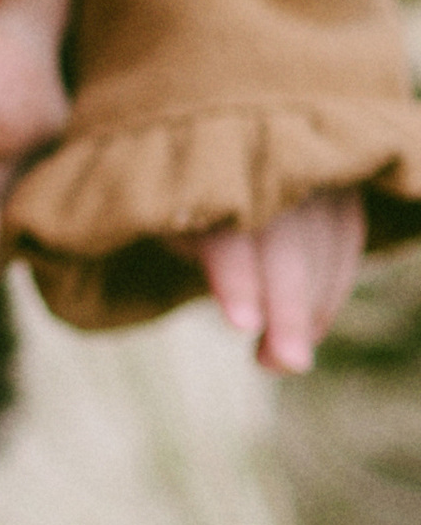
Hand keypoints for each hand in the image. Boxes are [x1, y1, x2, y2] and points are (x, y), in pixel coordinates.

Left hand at [190, 188, 364, 374]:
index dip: (236, 279)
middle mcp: (269, 170)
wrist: (227, 160)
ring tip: (276, 362)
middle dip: (288, 310)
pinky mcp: (340, 193)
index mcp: (210, 175)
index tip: (241, 324)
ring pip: (326, 251)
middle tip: (286, 364)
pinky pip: (346, 245)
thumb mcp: (178, 228)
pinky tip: (307, 332)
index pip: (228, 235)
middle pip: (287, 247)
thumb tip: (254, 319)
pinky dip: (330, 294)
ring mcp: (311, 177)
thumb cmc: (190, 208)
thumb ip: (208, 259)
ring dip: (309, 314)